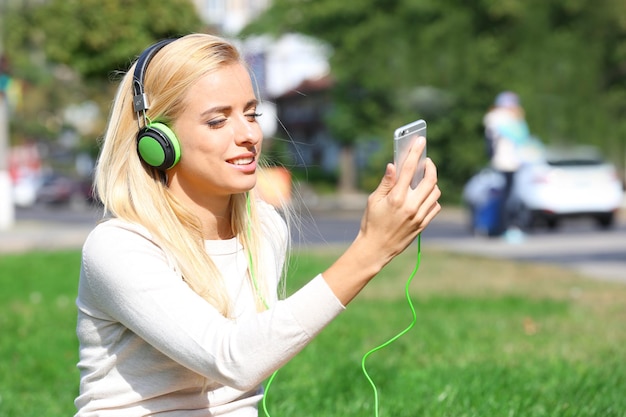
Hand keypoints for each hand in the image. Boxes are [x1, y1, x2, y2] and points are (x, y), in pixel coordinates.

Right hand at [358, 137, 440, 265]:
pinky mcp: (423, 225)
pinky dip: (433, 198)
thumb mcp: (373, 200)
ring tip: (424, 179)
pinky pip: (435, 206)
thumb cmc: (371, 223)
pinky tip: (424, 196)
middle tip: (426, 161)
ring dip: (432, 182)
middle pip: (430, 179)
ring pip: (436, 192)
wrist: (376, 248)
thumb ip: (386, 183)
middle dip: (430, 167)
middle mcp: (411, 206)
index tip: (420, 140)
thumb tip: (392, 165)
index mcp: (396, 197)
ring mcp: (419, 216)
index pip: (409, 169)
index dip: (415, 152)